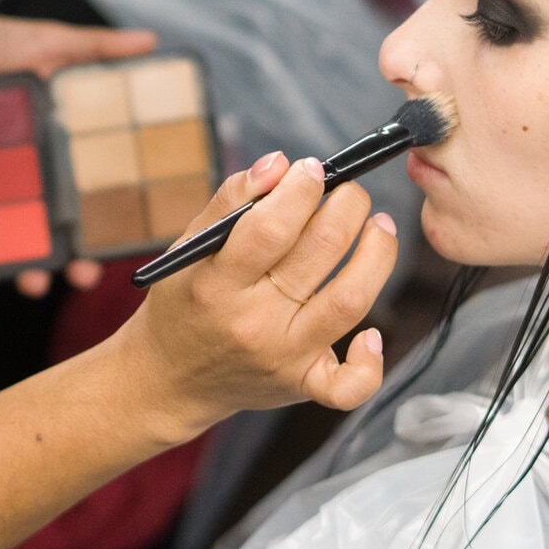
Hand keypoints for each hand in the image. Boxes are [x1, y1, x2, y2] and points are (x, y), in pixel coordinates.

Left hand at [0, 12, 155, 297]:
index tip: (120, 246)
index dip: (109, 224)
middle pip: (61, 230)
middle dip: (73, 262)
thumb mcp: (47, 42)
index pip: (94, 195)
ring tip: (32, 284)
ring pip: (18, 241)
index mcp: (63, 150)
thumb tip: (151, 41)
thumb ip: (95, 48)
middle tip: (80, 277)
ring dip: (28, 270)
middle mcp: (35, 178)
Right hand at [113, 151, 399, 439]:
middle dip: (347, 206)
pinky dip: (370, 361)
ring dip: (377, 253)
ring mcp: (283, 357)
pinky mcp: (303, 385)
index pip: (270, 228)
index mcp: (216, 284)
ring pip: (350, 301)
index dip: (300, 190)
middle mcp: (252, 323)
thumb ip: (232, 200)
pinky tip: (371, 332)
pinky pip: (350, 385)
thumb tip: (281, 163)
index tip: (311, 169)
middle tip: (348, 190)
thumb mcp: (190, 248)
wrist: (170, 379)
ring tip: (378, 225)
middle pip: (320, 253)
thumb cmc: (185, 302)